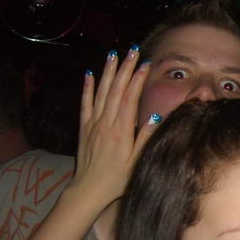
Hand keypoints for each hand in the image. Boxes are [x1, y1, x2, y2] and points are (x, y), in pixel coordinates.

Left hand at [70, 46, 157, 205]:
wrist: (89, 189)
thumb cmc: (117, 179)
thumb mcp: (137, 161)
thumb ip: (146, 138)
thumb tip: (156, 115)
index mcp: (121, 131)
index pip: (130, 97)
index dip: (137, 79)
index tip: (145, 64)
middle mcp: (105, 123)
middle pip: (116, 89)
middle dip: (125, 68)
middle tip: (133, 50)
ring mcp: (93, 123)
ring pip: (100, 92)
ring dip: (108, 71)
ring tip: (113, 54)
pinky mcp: (84, 127)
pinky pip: (85, 103)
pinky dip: (87, 87)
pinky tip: (89, 74)